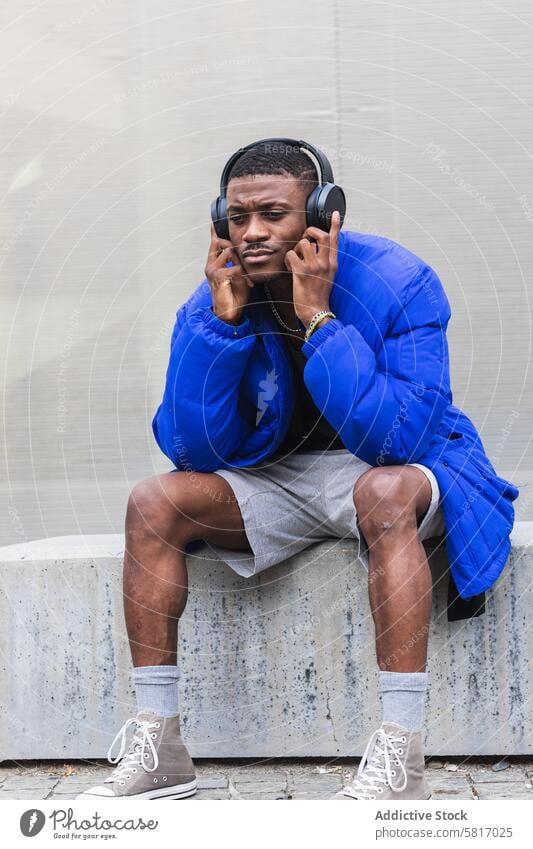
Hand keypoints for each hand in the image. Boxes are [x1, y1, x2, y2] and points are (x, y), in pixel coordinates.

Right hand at [205, 223, 253, 324]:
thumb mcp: (239, 276)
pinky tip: (248, 284)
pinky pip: (235, 267)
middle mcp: (210, 265)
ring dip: (241, 261)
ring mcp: (212, 270)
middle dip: (236, 248)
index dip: (215, 233)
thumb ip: (239, 264)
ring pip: (229, 251)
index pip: (214, 244)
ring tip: (247, 276)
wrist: (229, 314)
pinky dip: (244, 275)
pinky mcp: (218, 277)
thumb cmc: (234, 297)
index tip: (214, 224)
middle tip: (245, 263)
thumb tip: (248, 255)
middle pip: (221, 242)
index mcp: (214, 264)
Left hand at [284, 210, 340, 327]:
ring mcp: (314, 268)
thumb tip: (317, 249)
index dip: (335, 225)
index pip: (335, 240)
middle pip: (321, 236)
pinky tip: (289, 267)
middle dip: (310, 231)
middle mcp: (325, 263)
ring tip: (295, 259)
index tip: (335, 213)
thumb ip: (325, 263)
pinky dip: (287, 259)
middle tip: (304, 237)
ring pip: (304, 242)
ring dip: (296, 247)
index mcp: (332, 264)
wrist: (316, 312)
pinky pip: (291, 254)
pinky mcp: (302, 273)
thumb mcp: (328, 277)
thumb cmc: (318, 296)